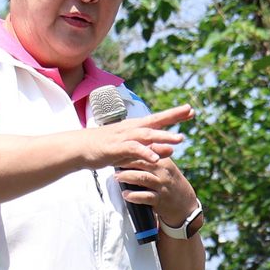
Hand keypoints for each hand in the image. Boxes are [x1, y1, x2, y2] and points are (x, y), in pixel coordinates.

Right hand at [77, 105, 191, 178]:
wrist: (78, 148)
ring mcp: (123, 137)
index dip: (174, 114)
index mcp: (135, 128)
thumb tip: (172, 150)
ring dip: (163, 136)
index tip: (191, 111)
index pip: (157, 119)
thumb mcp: (131, 151)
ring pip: (146, 134)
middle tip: (191, 111)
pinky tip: (155, 158)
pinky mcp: (116, 147)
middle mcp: (131, 128)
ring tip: (179, 140)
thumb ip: (151, 149)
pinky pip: (132, 149)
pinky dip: (145, 152)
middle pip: (155, 120)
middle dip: (173, 116)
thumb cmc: (104, 149)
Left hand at [115, 153, 196, 230]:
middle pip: (142, 162)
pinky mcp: (160, 200)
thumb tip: (134, 146)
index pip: (146, 151)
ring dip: (127, 176)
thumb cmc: (170, 183)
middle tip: (112, 161)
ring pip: (143, 178)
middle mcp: (163, 172)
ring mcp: (162, 186)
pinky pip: (146, 197)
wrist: (185, 205)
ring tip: (117, 177)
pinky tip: (125, 194)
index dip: (131, 150)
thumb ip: (152, 156)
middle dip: (126, 161)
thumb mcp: (165, 166)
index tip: (118, 150)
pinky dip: (134, 196)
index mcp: (164, 161)